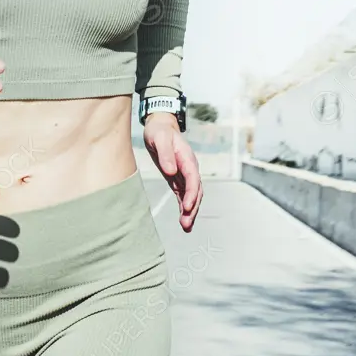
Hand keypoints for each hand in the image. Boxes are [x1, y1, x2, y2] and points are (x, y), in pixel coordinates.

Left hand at [143, 113, 201, 232]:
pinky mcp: (177, 179)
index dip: (191, 193)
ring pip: (191, 196)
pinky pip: (183, 195)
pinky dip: (184, 208)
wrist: (160, 127)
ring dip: (190, 211)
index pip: (193, 178)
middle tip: (186, 224)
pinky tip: (183, 221)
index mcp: (187, 158)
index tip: (187, 206)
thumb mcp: (160, 138)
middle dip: (192, 208)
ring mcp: (185, 174)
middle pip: (195, 191)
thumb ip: (165, 154)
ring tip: (186, 227)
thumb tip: (171, 172)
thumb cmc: (159, 132)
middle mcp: (189, 168)